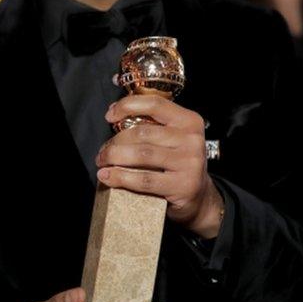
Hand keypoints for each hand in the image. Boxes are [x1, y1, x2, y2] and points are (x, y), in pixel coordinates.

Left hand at [97, 95, 222, 238]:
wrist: (199, 197)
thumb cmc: (178, 164)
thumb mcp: (173, 138)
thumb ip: (151, 124)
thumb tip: (114, 112)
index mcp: (189, 120)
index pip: (154, 104)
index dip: (127, 106)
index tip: (109, 116)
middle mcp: (192, 139)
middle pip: (142, 133)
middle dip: (115, 141)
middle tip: (103, 152)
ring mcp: (189, 162)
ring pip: (141, 154)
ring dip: (114, 157)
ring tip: (102, 162)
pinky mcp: (183, 185)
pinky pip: (144, 179)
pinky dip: (120, 177)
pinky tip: (107, 176)